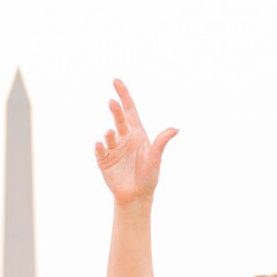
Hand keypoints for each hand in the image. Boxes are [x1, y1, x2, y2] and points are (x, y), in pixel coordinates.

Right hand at [95, 76, 177, 206]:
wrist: (137, 196)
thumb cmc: (148, 176)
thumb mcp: (155, 158)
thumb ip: (162, 142)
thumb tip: (176, 129)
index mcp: (137, 134)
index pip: (130, 110)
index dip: (124, 95)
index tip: (116, 81)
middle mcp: (124, 138)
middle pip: (119, 119)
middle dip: (116, 110)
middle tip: (113, 102)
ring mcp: (113, 148)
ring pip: (109, 135)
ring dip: (109, 133)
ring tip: (111, 133)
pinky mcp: (104, 160)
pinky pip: (101, 150)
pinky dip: (100, 146)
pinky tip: (102, 144)